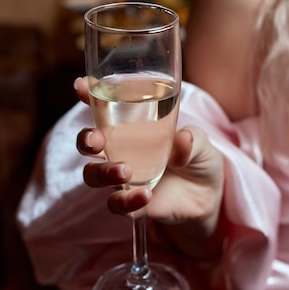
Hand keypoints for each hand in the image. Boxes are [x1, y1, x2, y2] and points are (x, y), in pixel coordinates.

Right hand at [73, 77, 224, 227]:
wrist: (208, 194)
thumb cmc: (197, 156)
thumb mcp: (200, 142)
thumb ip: (191, 139)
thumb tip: (183, 138)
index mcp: (131, 127)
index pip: (104, 108)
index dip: (88, 96)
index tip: (80, 85)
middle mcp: (120, 150)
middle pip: (87, 143)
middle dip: (86, 139)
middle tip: (96, 140)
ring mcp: (123, 177)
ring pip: (93, 175)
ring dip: (103, 172)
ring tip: (125, 170)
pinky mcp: (130, 202)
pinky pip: (117, 204)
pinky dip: (127, 200)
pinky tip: (146, 194)